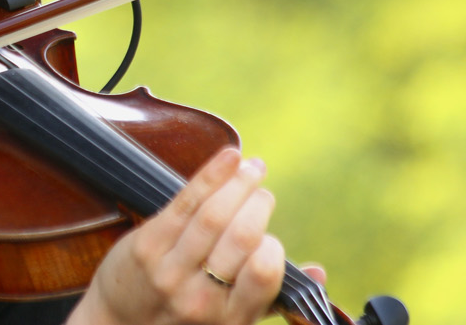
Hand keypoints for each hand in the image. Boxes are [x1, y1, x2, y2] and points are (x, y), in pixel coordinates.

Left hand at [69, 147, 297, 324]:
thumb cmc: (181, 319)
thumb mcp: (230, 321)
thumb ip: (270, 296)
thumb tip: (318, 271)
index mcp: (230, 319)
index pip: (263, 273)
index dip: (272, 245)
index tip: (269, 233)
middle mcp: (201, 298)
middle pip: (240, 237)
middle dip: (257, 205)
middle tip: (262, 190)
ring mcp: (170, 270)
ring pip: (213, 215)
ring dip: (239, 183)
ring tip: (251, 169)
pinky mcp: (147, 245)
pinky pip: (185, 202)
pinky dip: (212, 174)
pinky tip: (230, 157)